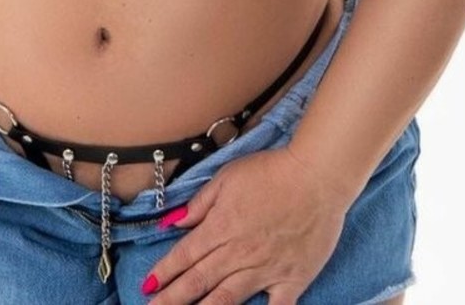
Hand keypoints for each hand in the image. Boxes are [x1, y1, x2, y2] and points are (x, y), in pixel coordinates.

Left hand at [141, 148, 351, 304]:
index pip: (185, 255)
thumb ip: (201, 203)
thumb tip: (173, 222)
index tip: (147, 285)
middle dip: (172, 299)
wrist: (317, 177)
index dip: (164, 272)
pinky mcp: (292, 280)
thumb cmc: (272, 171)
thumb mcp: (228, 176)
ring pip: (226, 300)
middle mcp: (238, 253)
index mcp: (221, 226)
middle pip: (198, 281)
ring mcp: (265, 270)